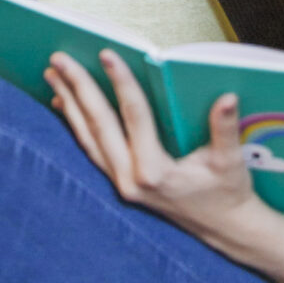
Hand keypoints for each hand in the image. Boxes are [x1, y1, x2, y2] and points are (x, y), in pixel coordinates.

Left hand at [46, 48, 272, 262]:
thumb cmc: (228, 193)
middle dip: (78, 88)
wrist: (223, 228)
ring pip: (87, 138)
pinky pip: (91, 149)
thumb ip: (225, 129)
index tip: (106, 54)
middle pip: (98, 125)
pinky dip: (75, 124)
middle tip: (59, 58)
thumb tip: (228, 98)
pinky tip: (63, 103)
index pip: (133, 117)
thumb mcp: (230, 162)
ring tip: (53, 74)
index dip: (121, 82)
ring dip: (69, 104)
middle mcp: (130, 180)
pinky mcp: (119, 184)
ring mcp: (121, 184)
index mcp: (155, 172)